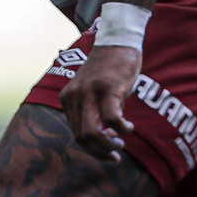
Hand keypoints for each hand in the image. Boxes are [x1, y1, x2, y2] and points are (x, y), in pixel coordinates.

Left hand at [61, 43, 140, 161]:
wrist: (117, 41)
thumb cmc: (110, 68)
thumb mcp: (95, 92)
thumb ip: (94, 112)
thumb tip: (105, 139)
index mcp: (68, 98)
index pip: (76, 133)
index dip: (92, 150)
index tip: (108, 155)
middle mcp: (74, 96)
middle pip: (81, 137)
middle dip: (99, 152)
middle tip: (116, 155)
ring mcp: (89, 91)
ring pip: (92, 132)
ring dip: (108, 145)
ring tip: (121, 143)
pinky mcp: (107, 87)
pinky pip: (112, 119)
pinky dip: (121, 129)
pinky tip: (128, 128)